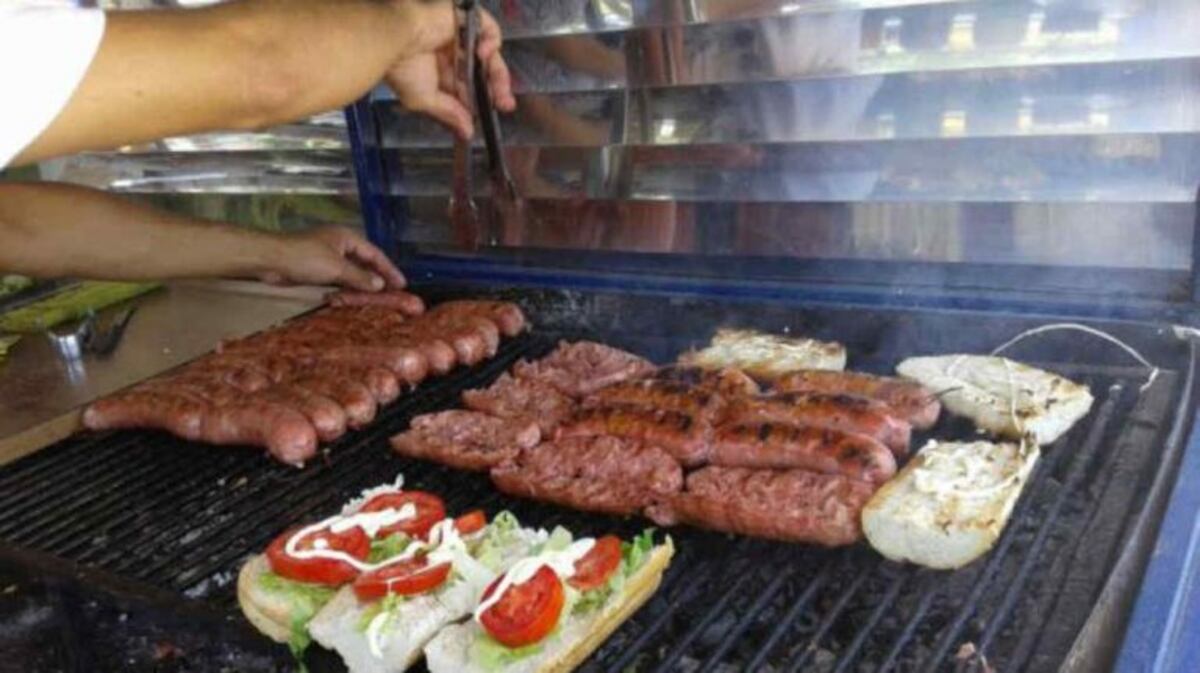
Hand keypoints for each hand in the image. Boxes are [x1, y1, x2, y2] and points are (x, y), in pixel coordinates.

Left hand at [260, 226, 406, 290]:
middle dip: (378, 277)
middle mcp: (340, 245)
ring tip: (377, 297)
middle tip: (393, 293)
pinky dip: (348, 287)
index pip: (375, 254)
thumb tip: (380, 285)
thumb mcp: (336, 268)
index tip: (402, 284)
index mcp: (347, 238)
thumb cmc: (304, 257)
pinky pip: (340, 278)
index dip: (389, 269)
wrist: (271, 260)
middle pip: (365, 262)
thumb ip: (360, 277)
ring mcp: (328, 256)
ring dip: (363, 284)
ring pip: (352, 271)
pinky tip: (354, 296)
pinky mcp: (317, 268)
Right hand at [385, 1, 515, 139]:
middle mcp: (453, 54)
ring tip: (499, 91)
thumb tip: (467, 134)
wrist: (394, 39)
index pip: (469, 88)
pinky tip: (482, 55)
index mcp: (441, 73)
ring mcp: (461, 36)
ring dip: (499, 75)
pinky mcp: (466, 19)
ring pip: (491, 56)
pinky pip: (489, 30)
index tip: (490, 116)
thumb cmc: (402, 69)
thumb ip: (449, 113)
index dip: (482, 101)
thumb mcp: (424, 99)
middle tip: (505, 105)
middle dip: (497, 90)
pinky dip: (492, 43)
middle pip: (484, 73)